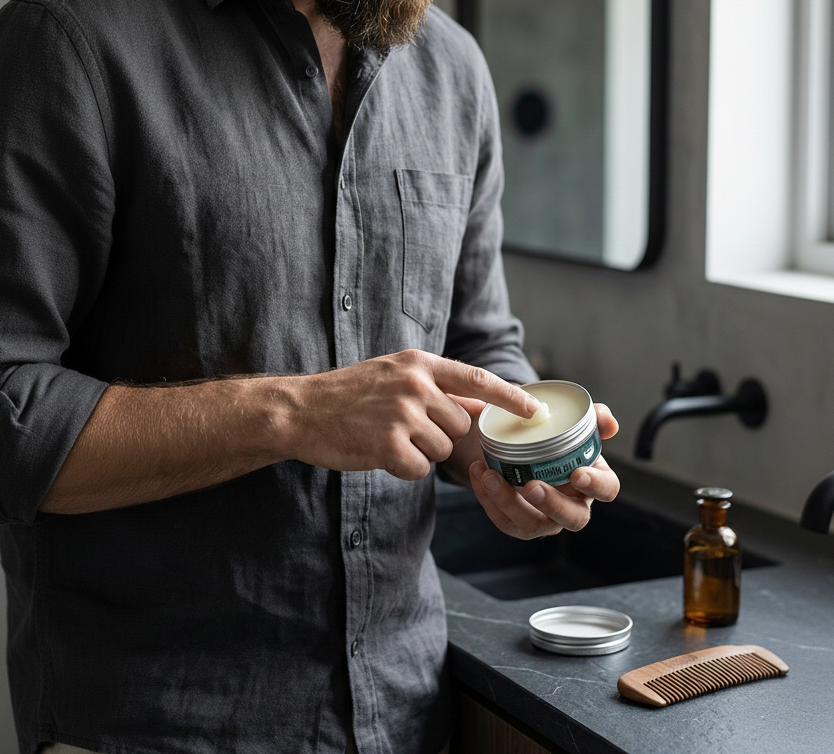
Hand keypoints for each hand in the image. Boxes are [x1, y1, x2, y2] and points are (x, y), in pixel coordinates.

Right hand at [283, 349, 539, 479]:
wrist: (300, 410)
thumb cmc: (348, 395)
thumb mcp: (393, 375)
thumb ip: (435, 386)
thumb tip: (480, 405)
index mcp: (418, 364)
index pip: (477, 380)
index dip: (510, 398)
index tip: (534, 412)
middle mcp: (414, 384)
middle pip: (460, 425)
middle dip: (440, 436)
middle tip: (403, 429)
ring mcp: (401, 414)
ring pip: (441, 450)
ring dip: (420, 452)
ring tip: (386, 437)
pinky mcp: (387, 444)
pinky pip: (418, 469)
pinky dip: (402, 469)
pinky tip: (378, 453)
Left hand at [466, 404, 618, 538]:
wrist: (512, 441)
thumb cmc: (547, 434)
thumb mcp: (568, 420)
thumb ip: (591, 416)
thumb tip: (608, 423)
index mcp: (591, 478)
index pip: (607, 489)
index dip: (596, 485)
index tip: (577, 473)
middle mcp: (572, 503)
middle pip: (574, 518)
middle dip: (553, 505)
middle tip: (531, 487)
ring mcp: (546, 518)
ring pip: (534, 524)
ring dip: (510, 502)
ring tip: (490, 476)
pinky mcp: (518, 523)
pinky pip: (505, 521)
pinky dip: (489, 500)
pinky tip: (479, 475)